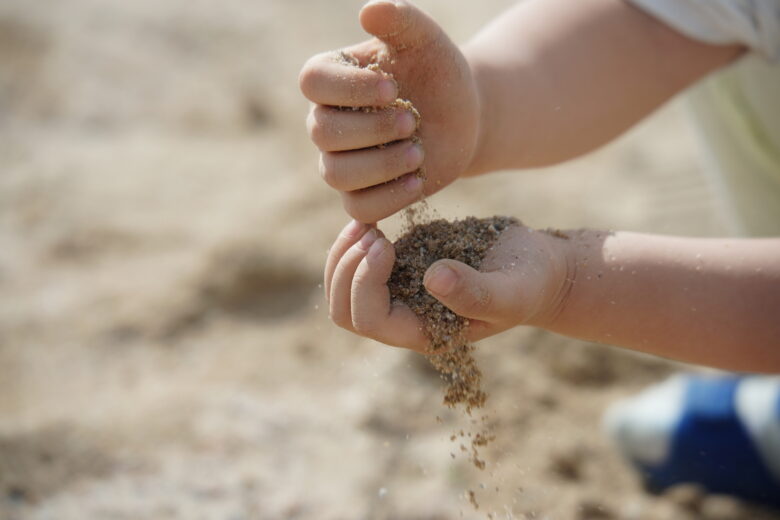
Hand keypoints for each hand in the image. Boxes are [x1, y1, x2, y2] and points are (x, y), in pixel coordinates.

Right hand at [300, 0, 480, 222]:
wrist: (464, 116)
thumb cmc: (438, 73)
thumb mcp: (427, 42)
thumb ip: (401, 20)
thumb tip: (369, 11)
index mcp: (332, 79)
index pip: (312, 82)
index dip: (348, 89)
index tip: (392, 88)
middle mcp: (326, 122)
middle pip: (323, 132)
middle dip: (371, 129)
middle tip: (413, 120)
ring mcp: (341, 162)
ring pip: (336, 174)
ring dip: (380, 165)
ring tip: (419, 152)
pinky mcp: (362, 196)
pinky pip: (359, 209)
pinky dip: (388, 198)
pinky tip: (417, 181)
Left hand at [324, 220, 571, 351]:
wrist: (536, 264)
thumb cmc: (530, 283)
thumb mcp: (512, 291)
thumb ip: (476, 293)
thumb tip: (432, 278)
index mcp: (423, 333)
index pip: (369, 322)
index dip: (364, 283)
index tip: (384, 243)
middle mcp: (404, 317)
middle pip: (344, 311)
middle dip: (345, 270)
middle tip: (370, 233)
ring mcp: (398, 291)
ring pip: (342, 287)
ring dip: (343, 255)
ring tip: (365, 225)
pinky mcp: (399, 265)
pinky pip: (356, 263)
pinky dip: (354, 241)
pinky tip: (370, 220)